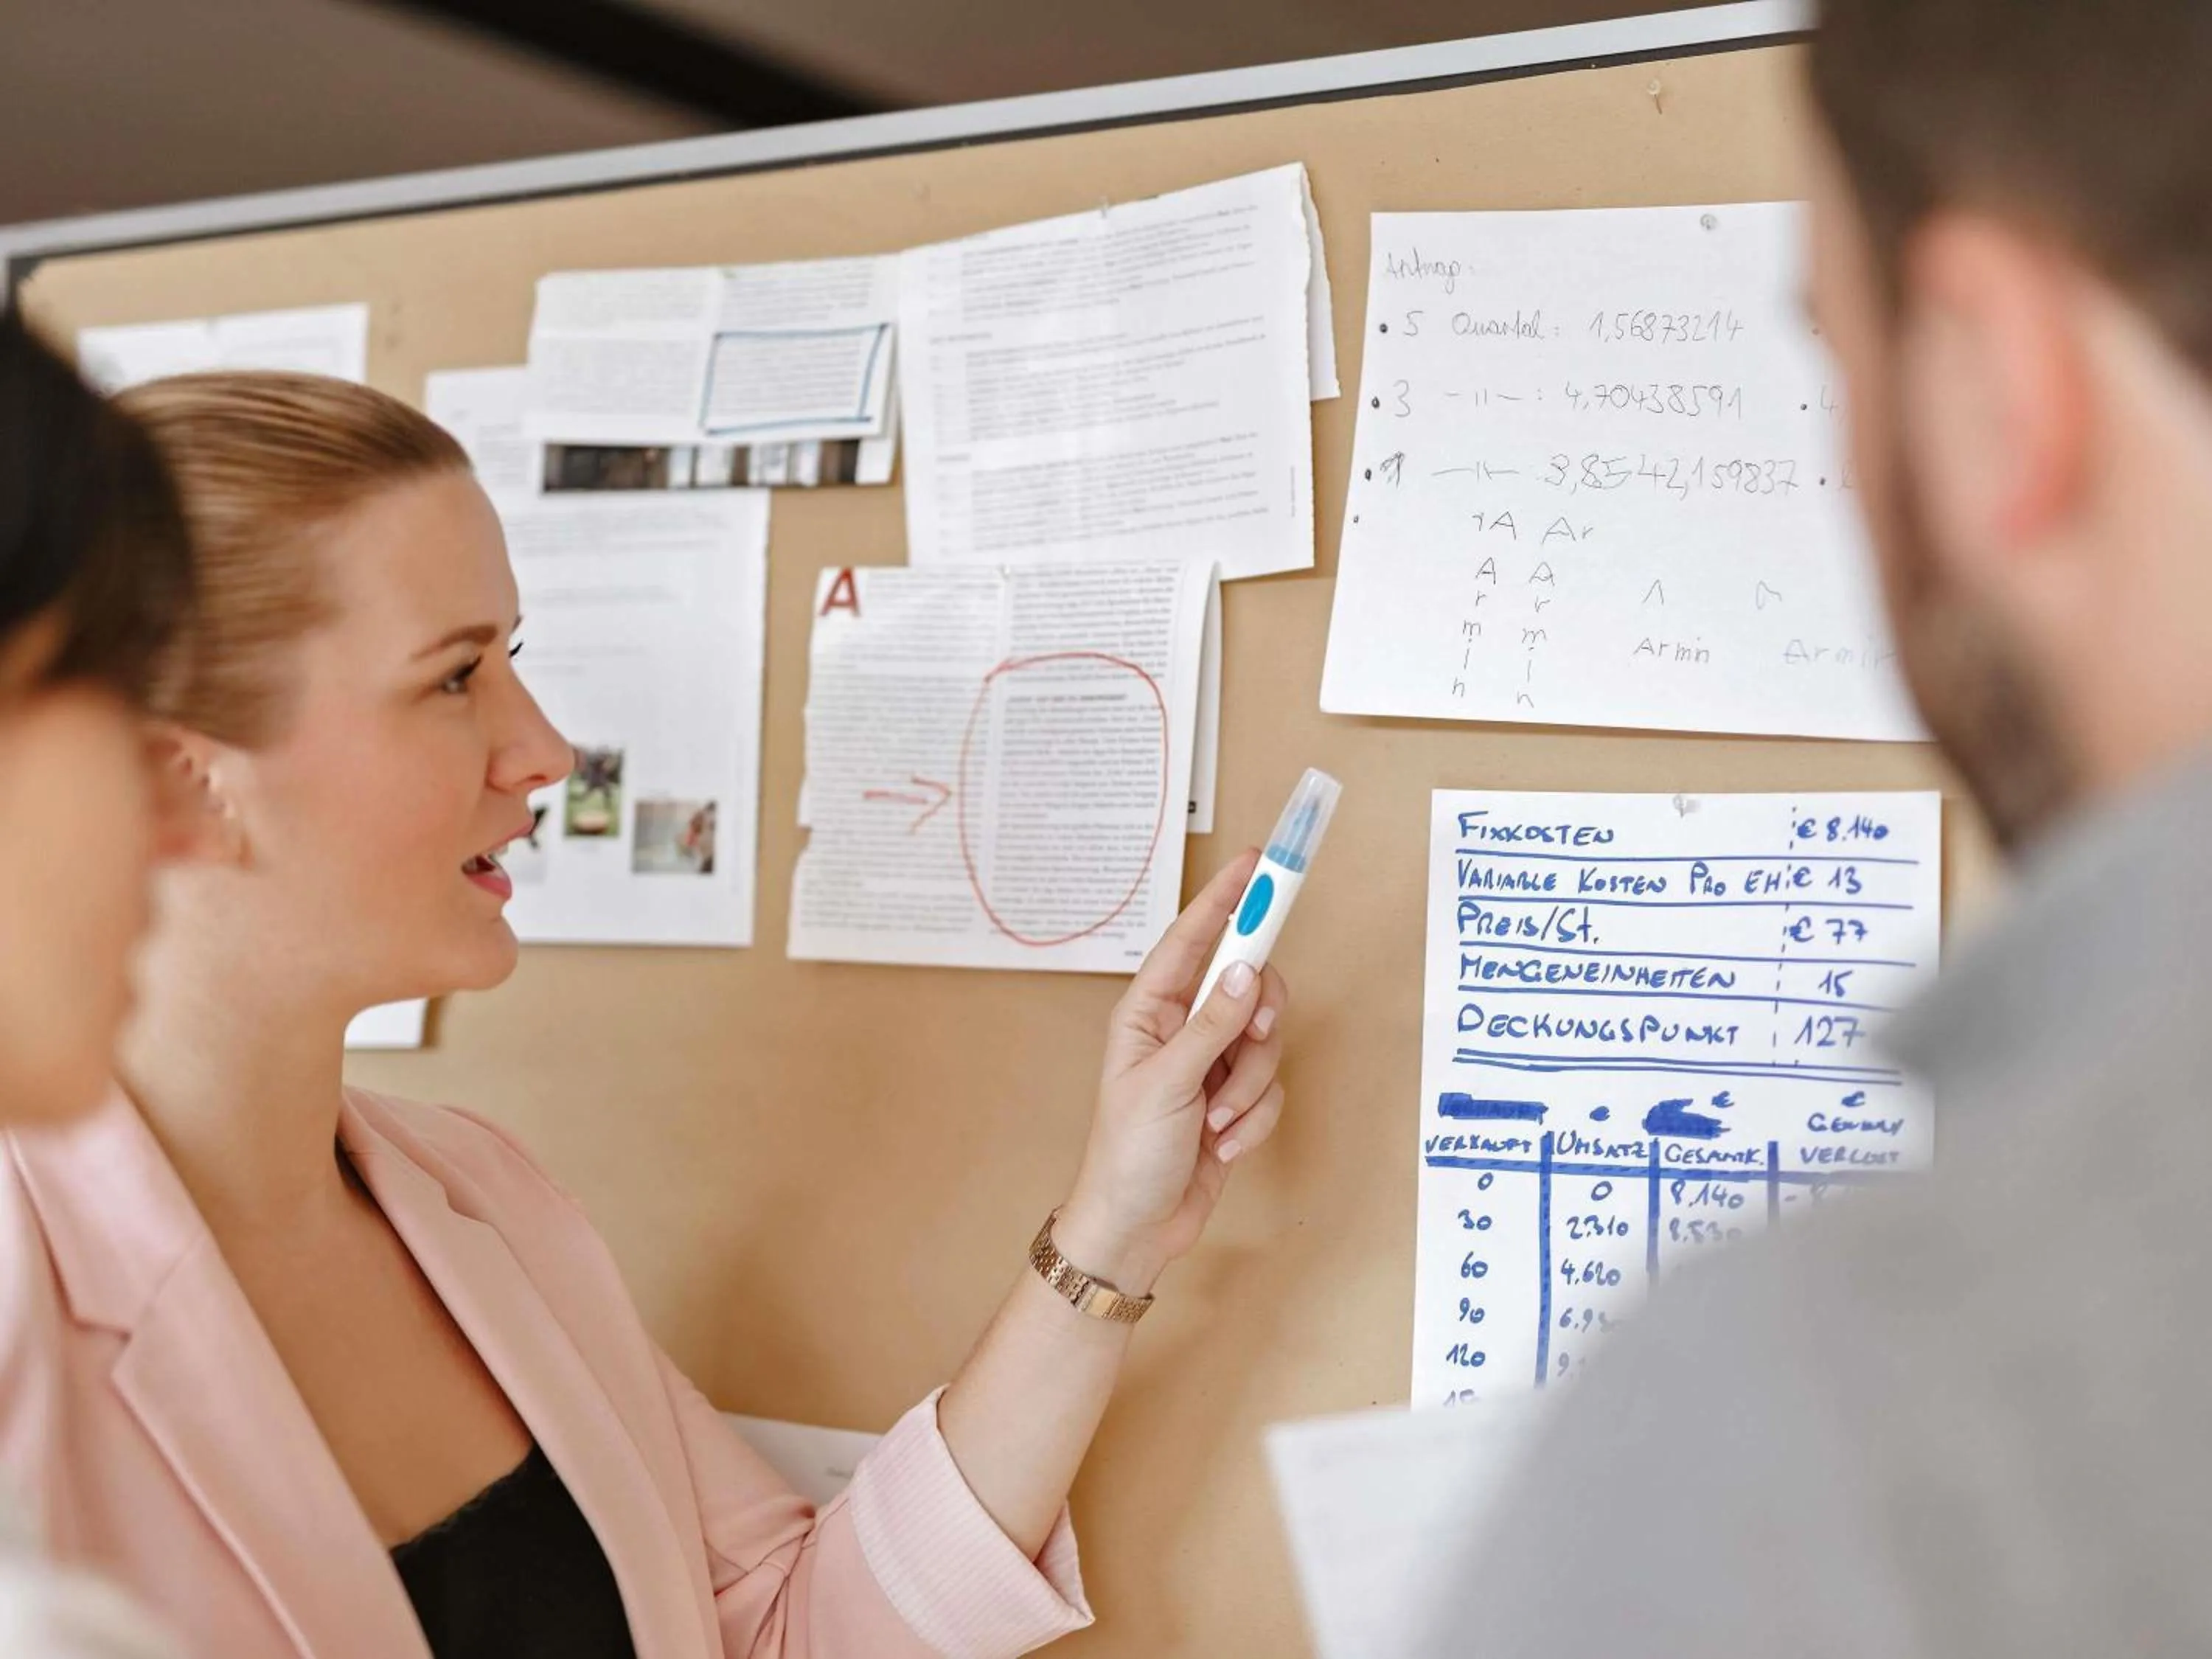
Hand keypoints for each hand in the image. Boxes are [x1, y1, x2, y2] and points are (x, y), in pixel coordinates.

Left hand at [1055, 851, 1289, 1295]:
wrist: (1135, 1228)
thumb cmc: (1128, 1154)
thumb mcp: (1168, 1083)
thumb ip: (1214, 1024)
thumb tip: (1249, 971)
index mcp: (1150, 1010)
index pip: (1194, 938)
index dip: (1229, 897)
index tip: (1259, 861)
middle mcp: (1183, 1027)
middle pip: (1249, 986)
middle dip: (1261, 1019)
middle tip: (1259, 1036)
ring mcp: (1212, 1063)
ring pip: (1267, 1042)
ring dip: (1250, 1089)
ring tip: (1217, 1123)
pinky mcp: (1235, 1099)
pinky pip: (1271, 1088)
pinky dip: (1253, 1119)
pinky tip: (1223, 1146)